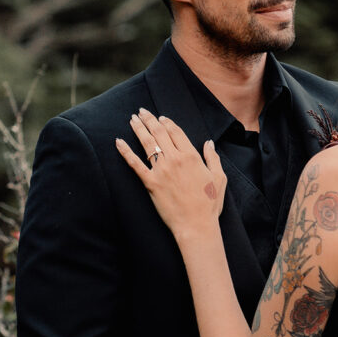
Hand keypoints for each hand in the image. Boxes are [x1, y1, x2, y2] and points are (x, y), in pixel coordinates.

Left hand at [116, 109, 226, 238]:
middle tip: (142, 111)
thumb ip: (213, 158)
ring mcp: (161, 170)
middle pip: (159, 133)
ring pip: (147, 143)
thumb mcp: (219, 178)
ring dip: (139, 128)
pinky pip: (135, 164)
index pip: (176, 132)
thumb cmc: (209, 204)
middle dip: (150, 120)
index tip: (161, 117)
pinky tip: (118, 141)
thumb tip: (209, 143)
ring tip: (133, 119)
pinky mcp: (150, 183)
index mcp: (191, 156)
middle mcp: (175, 159)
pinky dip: (125, 151)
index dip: (167, 122)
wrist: (196, 225)